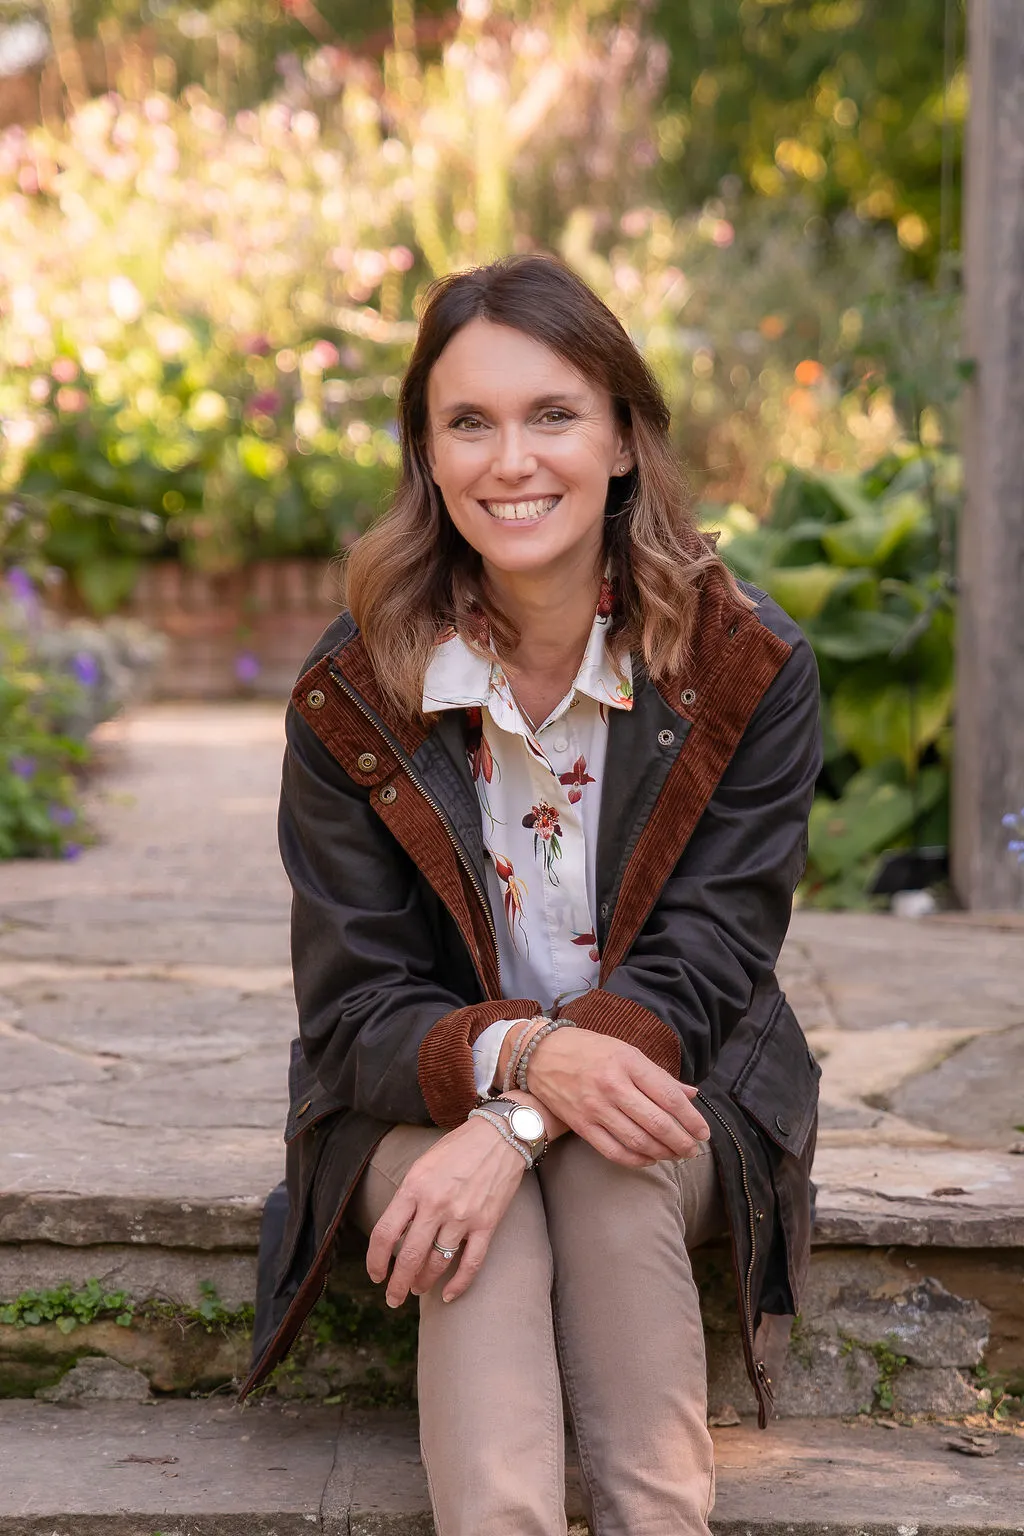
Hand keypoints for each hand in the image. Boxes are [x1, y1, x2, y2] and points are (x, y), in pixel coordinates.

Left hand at [366, 1117, 525, 1307]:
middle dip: (397, 1284)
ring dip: (424, 1283)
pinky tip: (449, 1295)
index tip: (376, 1274)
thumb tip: (396, 1232)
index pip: (385, 1233)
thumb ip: (408, 1197)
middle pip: (409, 1256)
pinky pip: (471, 1263)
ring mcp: (462, 1216)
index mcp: (414, 1187)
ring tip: (418, 1289)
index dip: (376, 1260)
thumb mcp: (422, 1165)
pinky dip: (458, 1284)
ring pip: (437, 1263)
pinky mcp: (486, 1224)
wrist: (500, 1135)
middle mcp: (436, 1204)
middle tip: (393, 1298)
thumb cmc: (458, 1148)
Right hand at [525, 1028, 708, 1167]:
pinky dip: (636, 1160)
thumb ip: (659, 1076)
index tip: (704, 1132)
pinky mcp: (582, 1125)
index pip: (669, 1096)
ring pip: (638, 1141)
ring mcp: (595, 1107)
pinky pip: (614, 1151)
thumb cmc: (589, 1050)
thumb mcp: (626, 1051)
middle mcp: (613, 1085)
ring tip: (675, 1155)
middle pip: (657, 1123)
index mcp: (628, 1062)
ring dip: (663, 1153)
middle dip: (682, 1141)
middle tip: (694, 1150)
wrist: (541, 1054)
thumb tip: (691, 1094)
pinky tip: (649, 1159)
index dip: (691, 1119)